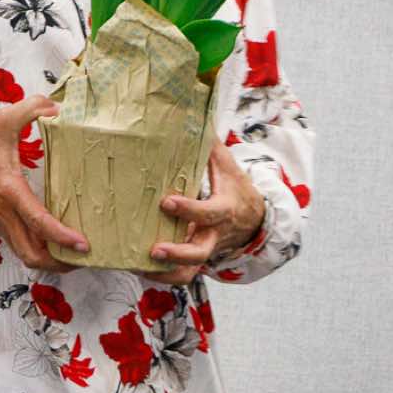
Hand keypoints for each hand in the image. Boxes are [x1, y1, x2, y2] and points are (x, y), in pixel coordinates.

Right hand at [0, 97, 89, 272]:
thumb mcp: (2, 121)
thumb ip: (31, 109)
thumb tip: (57, 107)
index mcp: (10, 191)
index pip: (38, 221)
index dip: (62, 236)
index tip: (83, 243)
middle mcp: (6, 213)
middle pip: (33, 255)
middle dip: (59, 262)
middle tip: (83, 257)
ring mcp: (1, 223)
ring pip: (26, 256)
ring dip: (51, 262)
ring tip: (73, 256)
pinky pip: (21, 248)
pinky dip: (40, 252)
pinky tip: (55, 244)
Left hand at [141, 138, 265, 285]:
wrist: (255, 220)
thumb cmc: (234, 188)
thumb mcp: (228, 166)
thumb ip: (209, 146)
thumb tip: (194, 115)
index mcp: (223, 210)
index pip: (206, 212)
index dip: (187, 210)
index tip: (166, 202)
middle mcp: (214, 235)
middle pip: (199, 252)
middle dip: (177, 253)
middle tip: (154, 249)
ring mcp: (205, 250)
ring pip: (189, 272)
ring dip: (164, 273)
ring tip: (137, 266)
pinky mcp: (196, 261)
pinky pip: (180, 276)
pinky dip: (159, 277)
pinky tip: (137, 268)